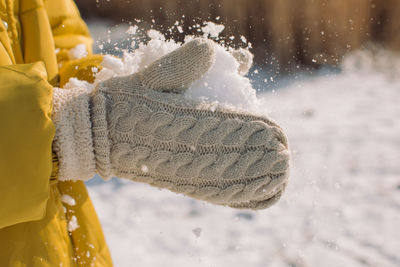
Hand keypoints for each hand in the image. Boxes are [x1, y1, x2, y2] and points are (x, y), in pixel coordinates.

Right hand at [52, 39, 289, 209]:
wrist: (95, 135)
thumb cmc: (122, 102)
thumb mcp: (149, 75)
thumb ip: (183, 62)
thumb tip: (216, 51)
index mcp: (178, 123)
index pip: (225, 129)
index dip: (254, 132)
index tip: (277, 134)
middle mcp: (182, 153)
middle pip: (230, 160)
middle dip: (261, 160)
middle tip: (285, 158)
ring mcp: (179, 173)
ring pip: (224, 181)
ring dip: (254, 181)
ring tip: (279, 179)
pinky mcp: (176, 183)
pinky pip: (211, 193)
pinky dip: (236, 196)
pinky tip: (252, 196)